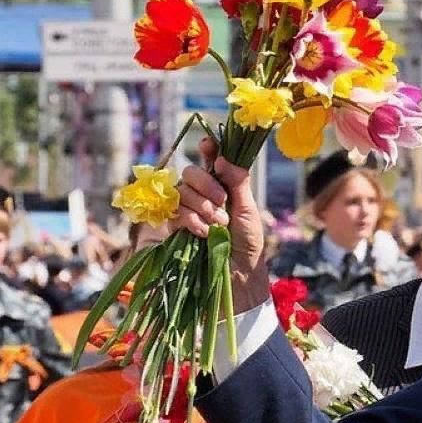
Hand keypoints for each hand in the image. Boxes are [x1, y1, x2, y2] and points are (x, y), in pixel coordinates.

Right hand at [172, 137, 268, 312]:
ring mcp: (186, 212)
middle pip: (189, 173)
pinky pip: (172, 213)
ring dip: (201, 206)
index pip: (211, 161)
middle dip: (205, 184)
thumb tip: (224, 158)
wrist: (239, 278)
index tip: (209, 144)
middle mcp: (201, 197)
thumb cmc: (248, 247)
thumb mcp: (248, 212)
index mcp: (222, 188)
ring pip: (180, 192)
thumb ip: (238, 184)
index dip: (209, 149)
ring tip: (219, 226)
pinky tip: (203, 233)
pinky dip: (189, 219)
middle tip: (222, 203)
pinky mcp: (173, 230)